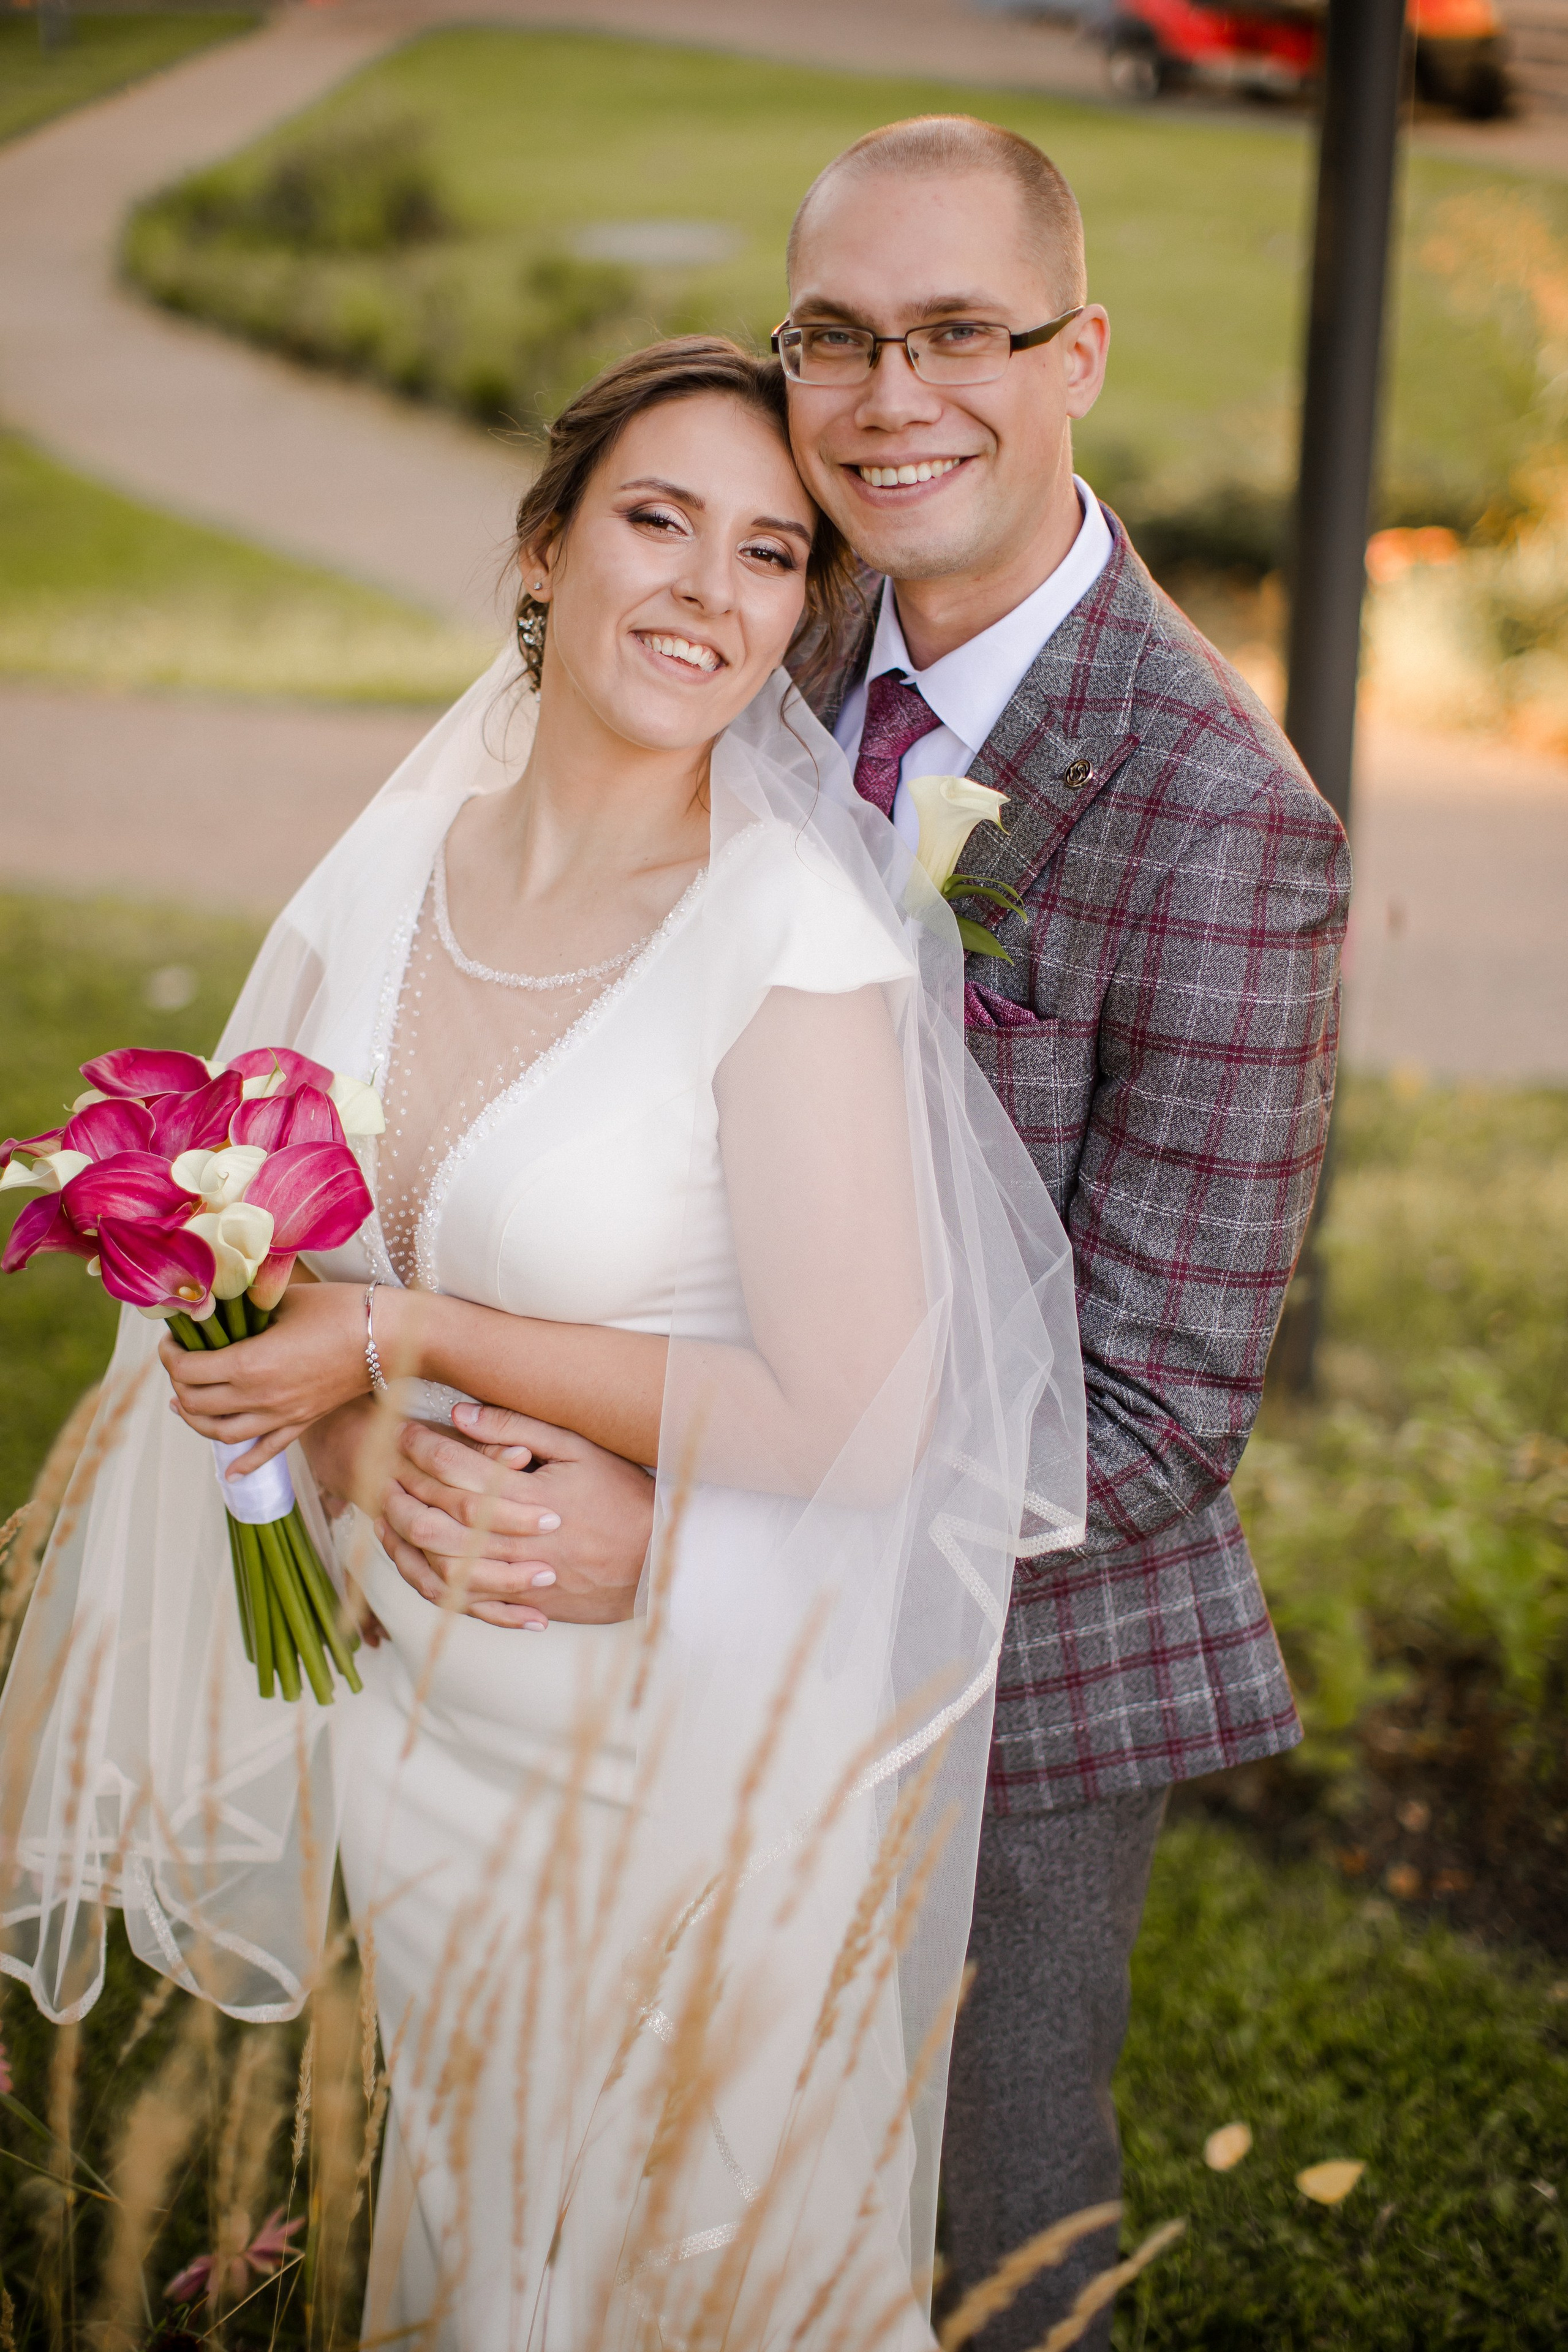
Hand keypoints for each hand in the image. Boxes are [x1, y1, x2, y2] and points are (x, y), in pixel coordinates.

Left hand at [161, 1281, 372, 1472]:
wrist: (392, 1337)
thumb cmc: (342, 1309)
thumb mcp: (285, 1298)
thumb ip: (247, 1306)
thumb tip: (218, 1304)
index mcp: (250, 1363)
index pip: (189, 1369)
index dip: (170, 1354)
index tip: (173, 1338)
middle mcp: (260, 1396)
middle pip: (196, 1402)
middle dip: (178, 1381)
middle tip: (179, 1360)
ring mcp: (281, 1415)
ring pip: (221, 1432)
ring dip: (195, 1420)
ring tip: (184, 1403)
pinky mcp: (301, 1422)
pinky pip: (265, 1451)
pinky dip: (244, 1464)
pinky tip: (231, 1473)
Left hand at [379, 1404, 653, 1631]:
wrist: (660, 1558)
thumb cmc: (622, 1494)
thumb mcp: (579, 1448)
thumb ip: (520, 1426)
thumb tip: (462, 1412)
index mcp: (530, 1495)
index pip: (460, 1468)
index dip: (425, 1447)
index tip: (403, 1430)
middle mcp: (520, 1540)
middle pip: (444, 1516)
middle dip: (408, 1488)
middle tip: (382, 1466)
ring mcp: (521, 1577)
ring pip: (446, 1564)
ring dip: (412, 1540)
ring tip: (390, 1513)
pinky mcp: (526, 1605)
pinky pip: (470, 1600)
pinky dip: (439, 1584)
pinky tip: (418, 1563)